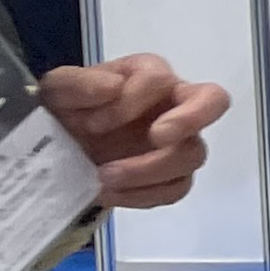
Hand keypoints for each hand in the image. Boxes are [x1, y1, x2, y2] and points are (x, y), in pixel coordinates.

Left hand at [35, 56, 227, 208]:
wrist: (57, 147)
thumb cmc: (65, 111)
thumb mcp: (57, 90)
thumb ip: (78, 83)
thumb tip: (112, 88)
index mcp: (149, 76)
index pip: (159, 79)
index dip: (131, 101)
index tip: (93, 124)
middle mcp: (174, 104)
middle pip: (212, 102)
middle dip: (189, 119)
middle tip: (157, 137)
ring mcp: (178, 142)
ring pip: (192, 154)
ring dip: (149, 170)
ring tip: (104, 178)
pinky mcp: (170, 176)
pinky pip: (177, 188)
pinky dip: (144, 194)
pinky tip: (111, 193)